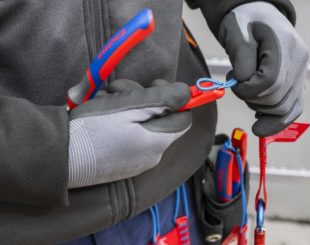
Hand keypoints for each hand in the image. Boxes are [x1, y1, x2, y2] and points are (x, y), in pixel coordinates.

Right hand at [68, 79, 190, 187]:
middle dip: (142, 97)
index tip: (155, 85)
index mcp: (157, 143)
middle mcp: (151, 155)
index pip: (183, 117)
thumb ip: (164, 100)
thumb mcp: (131, 106)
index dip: (175, 98)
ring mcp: (135, 161)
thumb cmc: (94, 129)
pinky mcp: (121, 163)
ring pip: (142, 125)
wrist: (60, 157)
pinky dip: (119, 122)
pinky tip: (100, 116)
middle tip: (119, 90)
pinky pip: (129, 136)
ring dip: (126, 106)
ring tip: (104, 101)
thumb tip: (187, 95)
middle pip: (160, 118)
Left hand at [219, 2, 308, 135]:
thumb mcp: (237, 31)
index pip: (270, 82)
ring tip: (247, 92)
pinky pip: (292, 110)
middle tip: (237, 85)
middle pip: (277, 100)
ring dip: (259, 108)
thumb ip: (241, 56)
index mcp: (286, 46)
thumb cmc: (246, 22)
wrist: (259, 18)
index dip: (248, 89)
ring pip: (285, 110)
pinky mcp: (297, 85)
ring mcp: (301, 75)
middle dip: (251, 99)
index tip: (234, 81)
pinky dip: (275, 120)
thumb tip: (244, 81)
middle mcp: (300, 63)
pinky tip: (259, 118)